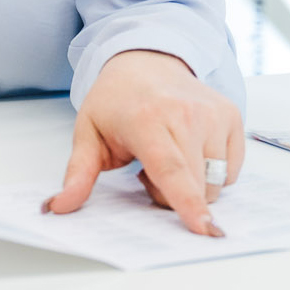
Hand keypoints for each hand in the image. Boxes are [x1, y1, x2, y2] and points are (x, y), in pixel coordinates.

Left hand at [44, 50, 242, 235]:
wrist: (145, 61)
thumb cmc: (116, 100)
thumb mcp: (87, 133)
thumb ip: (77, 174)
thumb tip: (59, 206)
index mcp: (147, 119)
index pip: (170, 169)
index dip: (186, 201)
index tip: (203, 229)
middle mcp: (185, 113)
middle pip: (195, 184)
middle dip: (172, 197)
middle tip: (146, 172)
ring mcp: (212, 113)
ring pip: (215, 182)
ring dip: (193, 186)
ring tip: (168, 158)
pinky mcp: (230, 116)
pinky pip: (230, 170)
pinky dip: (211, 173)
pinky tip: (189, 151)